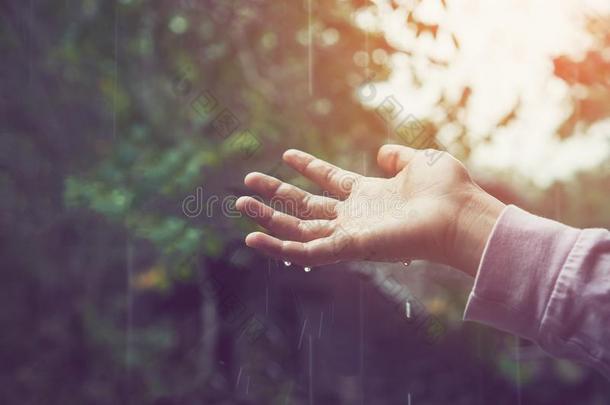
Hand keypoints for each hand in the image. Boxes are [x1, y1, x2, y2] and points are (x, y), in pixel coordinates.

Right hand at [236, 145, 504, 275]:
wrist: (460, 215)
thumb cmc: (447, 191)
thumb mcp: (419, 161)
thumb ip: (397, 156)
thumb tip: (381, 152)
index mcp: (368, 195)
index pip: (329, 180)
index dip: (308, 167)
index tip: (286, 154)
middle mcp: (354, 216)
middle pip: (306, 206)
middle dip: (276, 194)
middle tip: (248, 182)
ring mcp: (348, 233)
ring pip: (298, 229)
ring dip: (268, 218)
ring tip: (240, 205)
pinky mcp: (347, 248)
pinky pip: (305, 251)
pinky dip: (278, 247)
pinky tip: (253, 237)